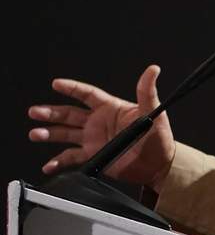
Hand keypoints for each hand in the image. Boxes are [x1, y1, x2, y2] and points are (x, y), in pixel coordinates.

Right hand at [28, 65, 176, 187]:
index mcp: (111, 108)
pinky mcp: (93, 156)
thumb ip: (147, 92)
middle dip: (51, 112)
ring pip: (65, 134)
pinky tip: (48, 165)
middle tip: (35, 112)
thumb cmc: (159, 137)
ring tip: (35, 134)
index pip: (87, 94)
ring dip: (49, 134)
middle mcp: (98, 122)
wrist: (159, 165)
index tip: (57, 83)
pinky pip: (70, 157)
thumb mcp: (152, 112)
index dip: (72, 88)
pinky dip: (58, 161)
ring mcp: (94, 140)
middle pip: (69, 113)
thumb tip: (153, 70)